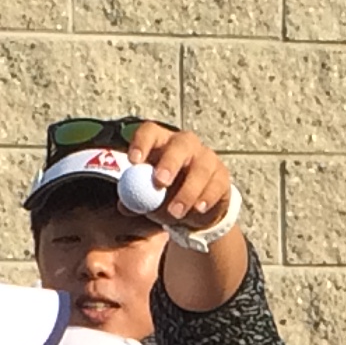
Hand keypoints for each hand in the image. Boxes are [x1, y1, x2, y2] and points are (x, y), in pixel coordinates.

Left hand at [124, 121, 235, 235]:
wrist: (194, 211)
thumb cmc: (165, 196)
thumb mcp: (147, 198)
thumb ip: (134, 200)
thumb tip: (124, 205)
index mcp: (161, 143)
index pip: (150, 132)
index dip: (142, 143)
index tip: (134, 161)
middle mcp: (185, 144)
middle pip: (180, 144)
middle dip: (169, 162)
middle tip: (160, 182)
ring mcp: (206, 158)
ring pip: (201, 168)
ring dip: (187, 191)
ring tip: (175, 212)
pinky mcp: (222, 176)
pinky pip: (216, 185)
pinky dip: (206, 198)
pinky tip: (197, 209)